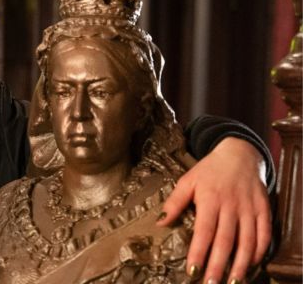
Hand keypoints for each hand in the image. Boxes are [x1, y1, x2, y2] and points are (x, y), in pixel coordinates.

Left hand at [158, 137, 270, 282]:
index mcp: (209, 199)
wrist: (239, 153)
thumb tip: (160, 222)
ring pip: (247, 240)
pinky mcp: (263, 209)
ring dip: (241, 263)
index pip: (204, 231)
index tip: (192, 270)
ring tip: (232, 281)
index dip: (198, 252)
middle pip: (225, 240)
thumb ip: (174, 202)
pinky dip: (260, 250)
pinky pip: (264, 233)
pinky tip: (252, 264)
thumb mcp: (187, 180)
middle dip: (218, 265)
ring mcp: (249, 208)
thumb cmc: (209, 170)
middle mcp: (231, 206)